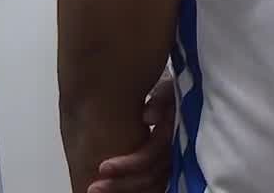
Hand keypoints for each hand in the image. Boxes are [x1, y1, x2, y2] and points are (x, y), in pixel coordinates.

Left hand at [87, 72, 174, 192]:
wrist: (179, 102)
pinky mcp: (167, 169)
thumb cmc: (171, 96)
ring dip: (124, 189)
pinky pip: (154, 187)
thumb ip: (161, 99)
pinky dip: (134, 190)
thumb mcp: (169, 90)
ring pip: (153, 185)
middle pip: (151, 177)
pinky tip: (114, 190)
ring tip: (96, 189)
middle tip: (94, 187)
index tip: (102, 167)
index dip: (129, 164)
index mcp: (175, 133)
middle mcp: (178, 152)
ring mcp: (174, 164)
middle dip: (121, 184)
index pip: (152, 155)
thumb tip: (147, 116)